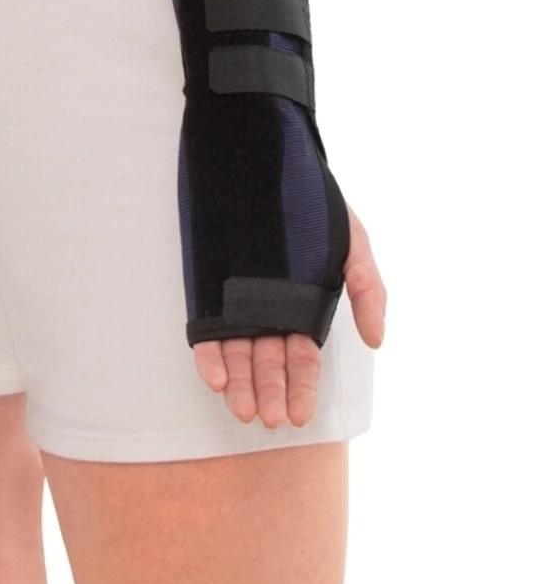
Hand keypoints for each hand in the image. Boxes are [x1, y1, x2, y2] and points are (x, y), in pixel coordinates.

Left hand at [194, 205, 386, 428]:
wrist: (264, 163)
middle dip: (270, 391)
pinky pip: (207, 329)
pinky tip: (214, 378)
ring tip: (241, 409)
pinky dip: (209, 356)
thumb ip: (367, 289)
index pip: (303, 357)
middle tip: (268, 419)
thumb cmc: (314, 204)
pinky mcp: (210, 290)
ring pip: (238, 353)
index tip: (299, 416)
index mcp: (303, 306)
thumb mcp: (351, 243)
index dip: (302, 387)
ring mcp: (237, 302)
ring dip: (239, 383)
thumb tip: (377, 339)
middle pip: (269, 361)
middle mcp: (269, 310)